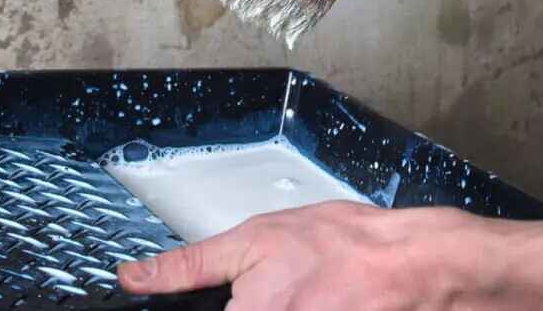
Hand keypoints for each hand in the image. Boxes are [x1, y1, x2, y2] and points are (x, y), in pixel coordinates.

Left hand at [117, 201, 508, 310]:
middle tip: (280, 287)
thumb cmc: (339, 246)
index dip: (202, 306)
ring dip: (274, 305)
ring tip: (301, 293)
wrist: (408, 264)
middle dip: (246, 303)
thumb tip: (134, 277)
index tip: (241, 293)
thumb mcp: (253, 239)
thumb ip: (189, 266)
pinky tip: (313, 301)